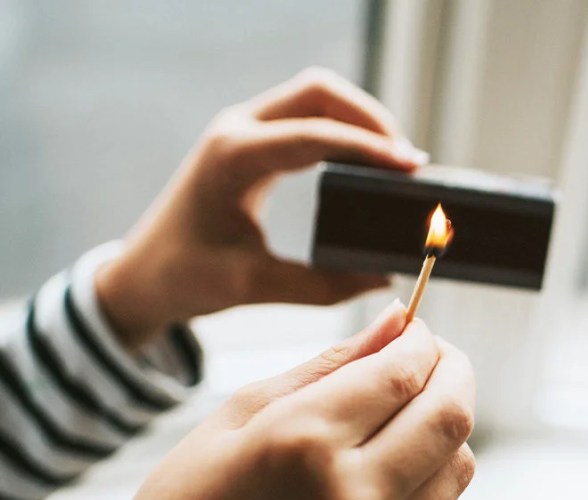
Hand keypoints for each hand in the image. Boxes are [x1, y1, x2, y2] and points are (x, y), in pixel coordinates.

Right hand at [88, 301, 475, 499]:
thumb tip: (399, 320)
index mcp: (300, 444)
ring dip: (442, 431)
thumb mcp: (240, 415)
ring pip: (460, 465)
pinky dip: (431, 485)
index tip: (415, 331)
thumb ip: (331, 363)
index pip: (404, 373)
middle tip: (433, 361)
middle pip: (451, 415)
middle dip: (452, 372)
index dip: (422, 340)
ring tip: (402, 423)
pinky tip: (389, 480)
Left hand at [95, 67, 427, 347]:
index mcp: (232, 158)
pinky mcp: (256, 138)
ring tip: (396, 162)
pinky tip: (369, 160)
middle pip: (320, 92)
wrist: (144, 272)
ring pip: (318, 96)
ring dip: (361, 120)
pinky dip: (345, 128)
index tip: (411, 166)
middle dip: (370, 119)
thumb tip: (383, 276)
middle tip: (408, 162)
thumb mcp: (255, 286)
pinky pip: (310, 114)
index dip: (368, 147)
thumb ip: (323, 286)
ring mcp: (246, 128)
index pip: (314, 135)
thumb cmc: (187, 277)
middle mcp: (238, 130)